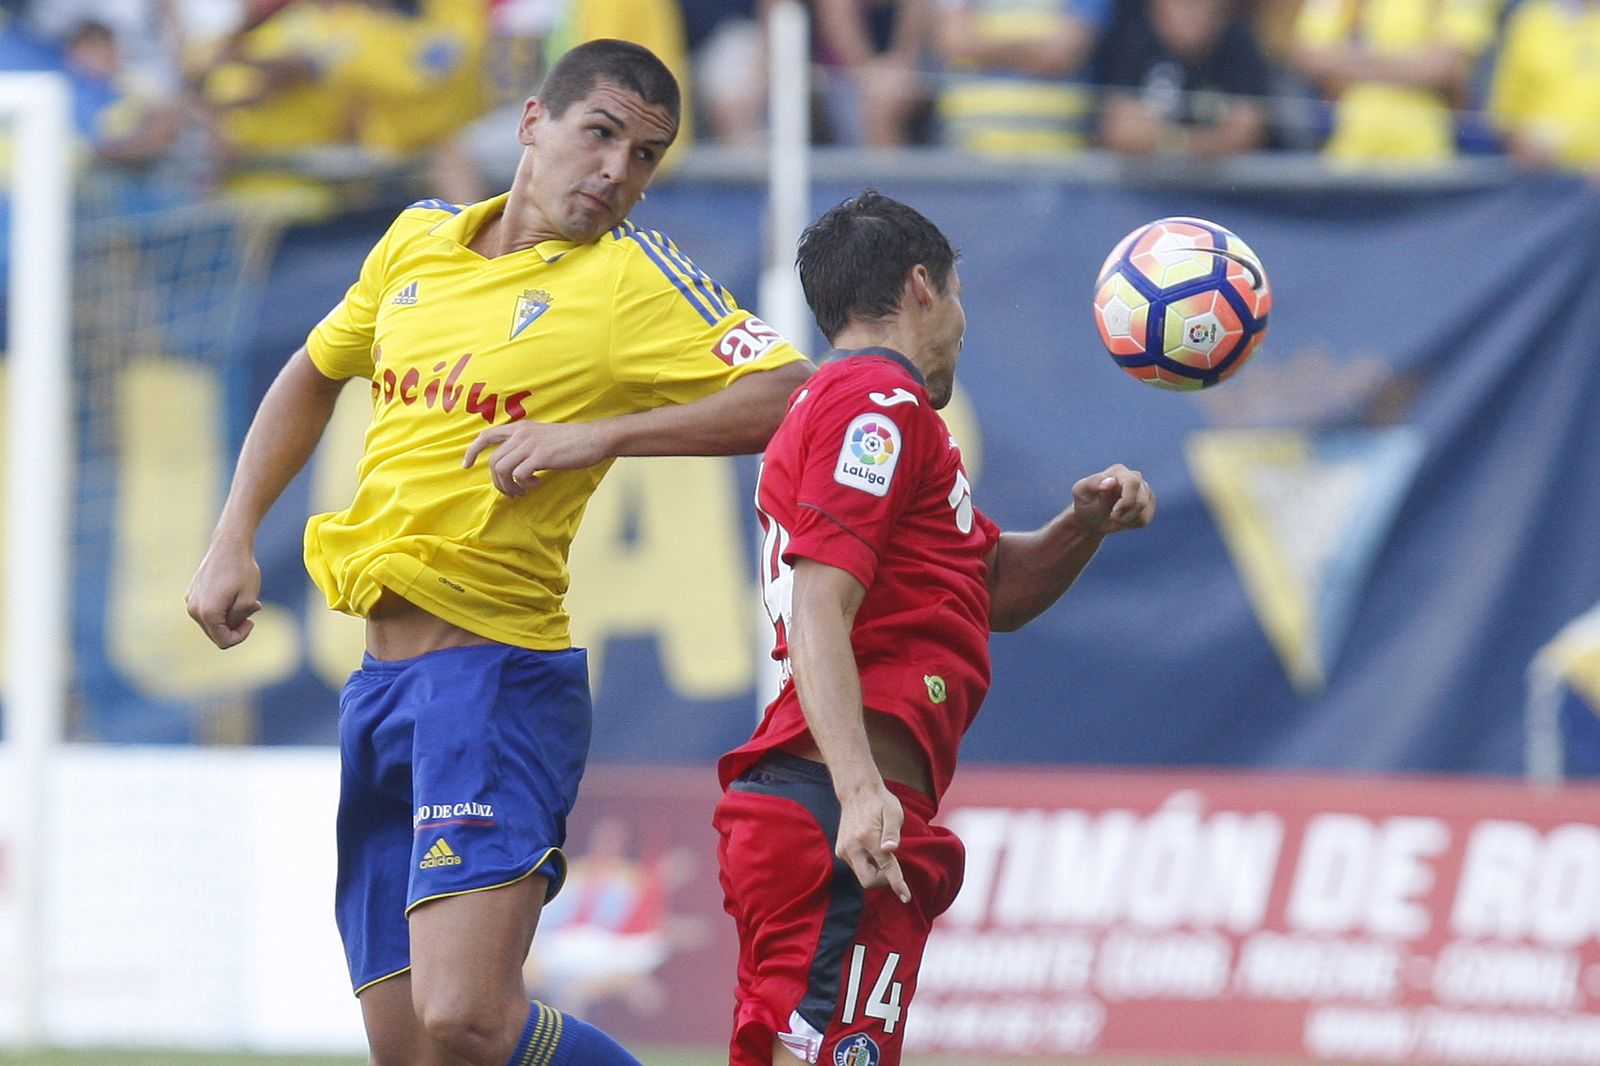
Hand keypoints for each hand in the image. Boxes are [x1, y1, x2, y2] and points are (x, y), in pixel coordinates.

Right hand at [185, 539, 261, 648]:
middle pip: (216, 634)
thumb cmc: (242, 570)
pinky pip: (208, 611)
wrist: (229, 545)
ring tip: (242, 599)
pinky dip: (221, 608)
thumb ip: (239, 619)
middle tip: (250, 608)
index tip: (251, 620)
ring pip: (212, 623)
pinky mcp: (192, 594)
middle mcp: (194, 610)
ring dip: (228, 617)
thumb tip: (231, 627)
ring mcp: (191, 601)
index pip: (223, 641)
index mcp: (207, 613)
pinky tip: (232, 593)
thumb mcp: (248, 599)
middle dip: (234, 627)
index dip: (240, 636)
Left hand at [463, 420, 608, 496]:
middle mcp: (521, 434)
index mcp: (520, 427)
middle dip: (498, 483)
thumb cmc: (571, 441)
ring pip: (502, 470)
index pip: (486, 436)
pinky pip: (518, 475)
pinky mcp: (540, 456)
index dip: (472, 451)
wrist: (593, 438)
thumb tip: (512, 465)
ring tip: (524, 490)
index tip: (466, 466)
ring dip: (510, 486)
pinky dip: (524, 484)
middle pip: (493, 462)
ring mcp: (530, 444)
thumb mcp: (543, 435)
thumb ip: (526, 443)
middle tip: (512, 492)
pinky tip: (537, 483)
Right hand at [836, 784, 912, 902]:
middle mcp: (852, 846)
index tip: (905, 897)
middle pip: (868, 880)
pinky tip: (871, 849)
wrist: (857, 791)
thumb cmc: (880, 802)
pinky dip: (868, 865)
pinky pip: (857, 867)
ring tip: (881, 850)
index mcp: (867, 837)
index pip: (885, 867)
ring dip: (876, 871)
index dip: (897, 884)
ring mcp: (843, 849)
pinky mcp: (840, 850)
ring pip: (862, 875)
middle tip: (892, 864)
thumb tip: (890, 850)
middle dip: (883, 879)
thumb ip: (892, 833)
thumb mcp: (893, 812)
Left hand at [1071, 463, 1154, 534]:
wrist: (1091, 516)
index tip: (1113, 514)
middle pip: (1141, 501)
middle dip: (1126, 515)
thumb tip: (1111, 481)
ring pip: (1143, 512)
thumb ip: (1094, 484)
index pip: (1133, 483)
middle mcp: (1134, 477)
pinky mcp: (1149, 503)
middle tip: (1111, 517)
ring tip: (1113, 517)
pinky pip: (1145, 519)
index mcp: (1118, 471)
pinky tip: (1122, 518)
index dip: (1126, 502)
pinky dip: (1131, 523)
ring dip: (1126, 520)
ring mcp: (1144, 489)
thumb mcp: (1081, 492)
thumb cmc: (1085, 501)